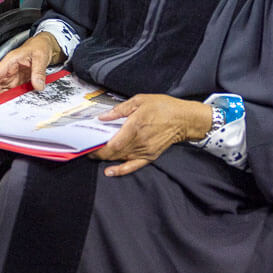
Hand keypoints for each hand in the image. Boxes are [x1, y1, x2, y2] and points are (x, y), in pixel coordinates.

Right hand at [0, 30, 60, 100]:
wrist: (45, 46)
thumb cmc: (39, 47)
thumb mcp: (40, 57)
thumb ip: (39, 72)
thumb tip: (38, 85)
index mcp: (10, 61)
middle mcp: (9, 69)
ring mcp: (13, 76)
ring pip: (1, 89)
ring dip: (1, 98)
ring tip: (2, 109)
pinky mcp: (19, 81)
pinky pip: (11, 91)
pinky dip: (10, 98)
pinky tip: (12, 105)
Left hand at [89, 93, 211, 176]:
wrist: (185, 119)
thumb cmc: (164, 107)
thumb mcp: (140, 100)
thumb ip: (119, 109)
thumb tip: (103, 117)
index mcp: (135, 127)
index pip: (112, 144)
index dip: (98, 148)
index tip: (87, 146)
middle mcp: (139, 142)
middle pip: (114, 153)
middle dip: (98, 153)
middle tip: (87, 150)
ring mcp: (145, 151)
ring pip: (121, 159)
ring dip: (107, 158)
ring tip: (95, 154)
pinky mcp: (150, 156)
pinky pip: (134, 166)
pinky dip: (121, 170)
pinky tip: (110, 171)